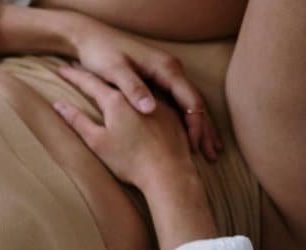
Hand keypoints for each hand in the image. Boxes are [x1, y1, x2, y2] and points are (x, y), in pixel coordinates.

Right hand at [53, 65, 217, 249]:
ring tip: (106, 77)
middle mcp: (136, 96)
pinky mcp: (171, 113)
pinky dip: (137, 93)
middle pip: (110, 79)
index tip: (61, 69)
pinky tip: (136, 97)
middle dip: (93, 73)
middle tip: (79, 66)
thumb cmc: (130, 161)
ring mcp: (157, 102)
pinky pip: (150, 96)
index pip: (88, 82)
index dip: (73, 76)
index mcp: (115, 102)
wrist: (168, 174)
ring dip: (117, 80)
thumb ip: (78, 121)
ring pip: (132, 86)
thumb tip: (58, 105)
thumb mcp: (98, 142)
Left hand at [67, 16, 221, 160]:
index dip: (195, 125)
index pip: (191, 100)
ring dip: (200, 129)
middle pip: (196, 104)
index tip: (194, 146)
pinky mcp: (160, 82)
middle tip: (212, 155)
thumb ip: (133, 88)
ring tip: (209, 153)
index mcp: (166, 68)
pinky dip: (188, 122)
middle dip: (205, 130)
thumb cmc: (102, 54)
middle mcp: (172, 71)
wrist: (93, 39)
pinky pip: (179, 105)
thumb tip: (150, 108)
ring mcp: (168, 77)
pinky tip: (191, 140)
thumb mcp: (116, 71)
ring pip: (191, 106)